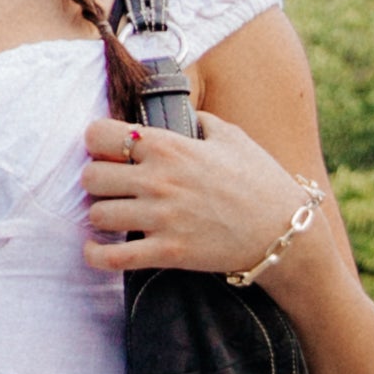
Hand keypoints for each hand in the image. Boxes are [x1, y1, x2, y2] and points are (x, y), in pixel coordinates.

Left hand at [80, 109, 317, 278]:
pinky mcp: (166, 252)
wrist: (283, 230)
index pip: (100, 135)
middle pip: (91, 177)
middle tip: (111, 187)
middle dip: (97, 181)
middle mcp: (158, 180)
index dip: (97, 143)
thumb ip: (201, 122)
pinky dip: (95, 254)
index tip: (107, 151)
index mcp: (170, 147)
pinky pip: (110, 257)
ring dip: (101, 216)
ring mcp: (160, 218)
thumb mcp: (233, 137)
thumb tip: (187, 116)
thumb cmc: (261, 180)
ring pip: (97, 214)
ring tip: (114, 215)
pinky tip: (96, 249)